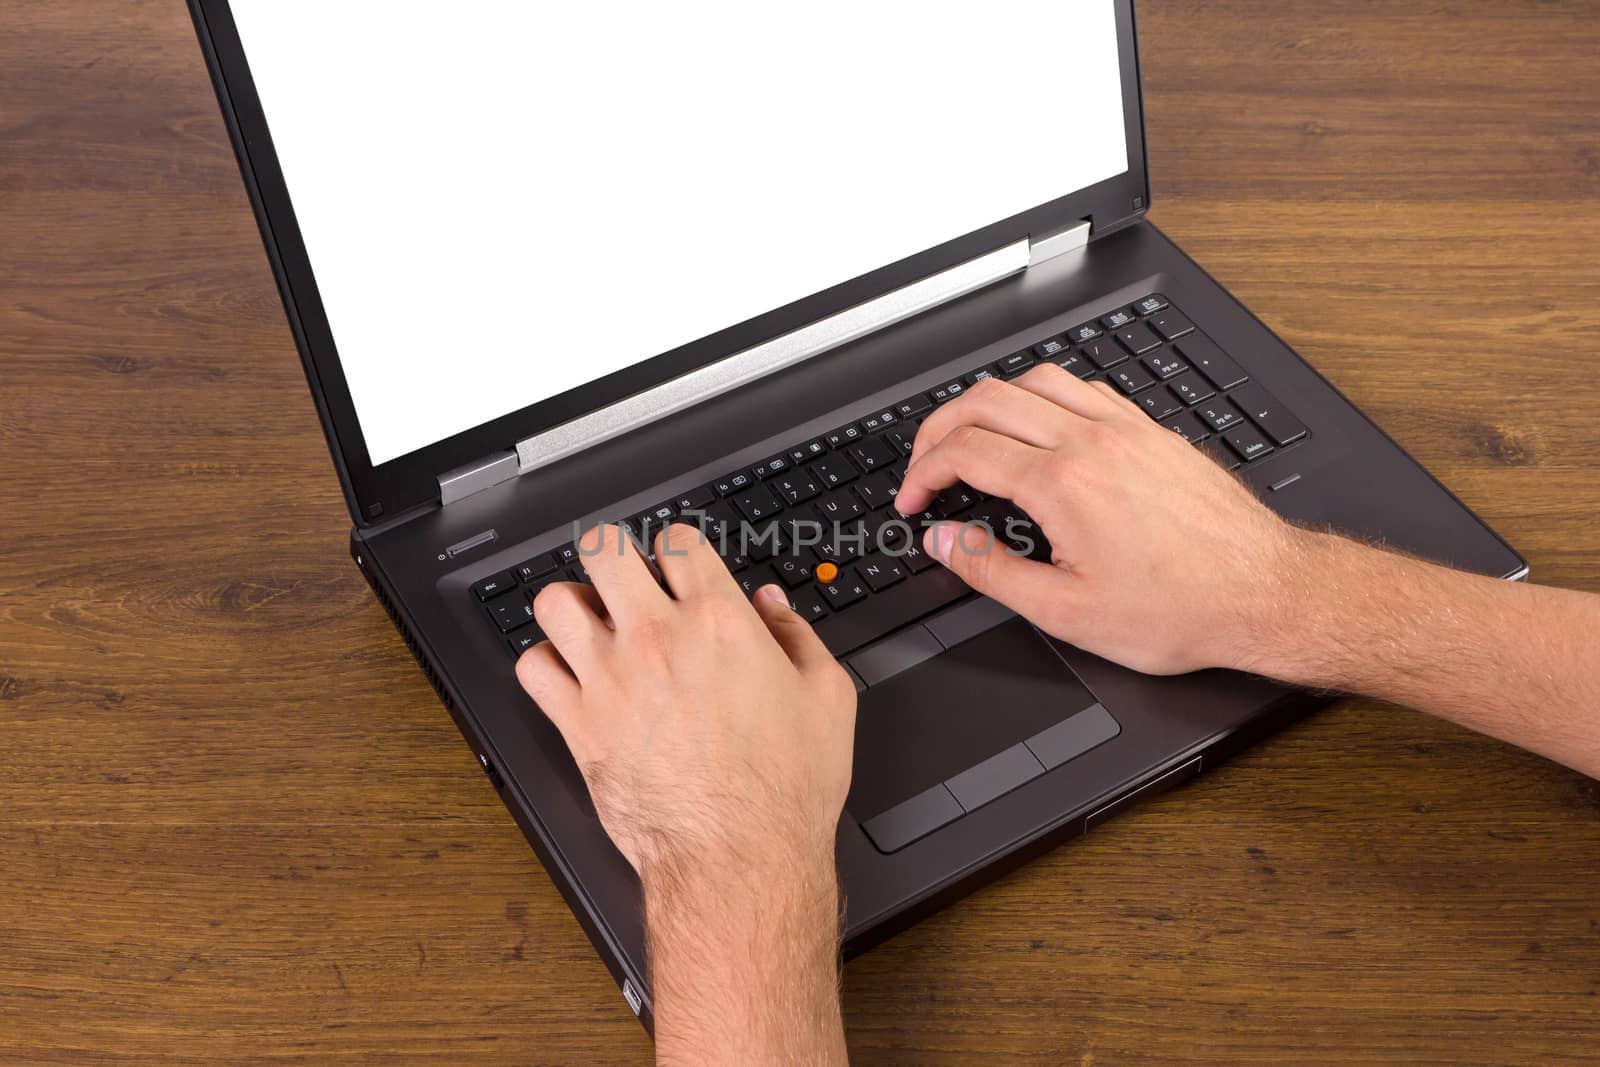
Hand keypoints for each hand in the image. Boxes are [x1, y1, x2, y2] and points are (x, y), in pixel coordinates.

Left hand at [513, 523, 856, 878]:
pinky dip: (545, 666)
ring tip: (590, 622)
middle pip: (605, 550)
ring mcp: (611, 679)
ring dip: (571, 604)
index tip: (679, 567)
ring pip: (555, 602)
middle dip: (614, 555)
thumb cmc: (785, 789)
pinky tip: (570, 676)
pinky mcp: (579, 724)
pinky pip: (533, 668)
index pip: (677, 541)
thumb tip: (772, 606)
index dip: (678, 548)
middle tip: (624, 578)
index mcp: (719, 623)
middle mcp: (658, 640)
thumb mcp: (827, 697)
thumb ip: (797, 637)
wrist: (740, 858)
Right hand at [895, 364, 1303, 675]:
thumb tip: (944, 542)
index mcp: (1063, 485)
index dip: (923, 473)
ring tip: (970, 438)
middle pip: (988, 400)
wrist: (1265, 595)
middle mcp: (1093, 442)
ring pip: (1035, 380)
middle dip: (939, 428)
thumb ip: (992, 571)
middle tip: (924, 465)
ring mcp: (1126, 430)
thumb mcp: (1066, 613)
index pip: (965, 450)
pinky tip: (1039, 429)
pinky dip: (1044, 399)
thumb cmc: (1181, 610)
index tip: (914, 501)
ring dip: (989, 403)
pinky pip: (1084, 388)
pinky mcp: (1152, 432)